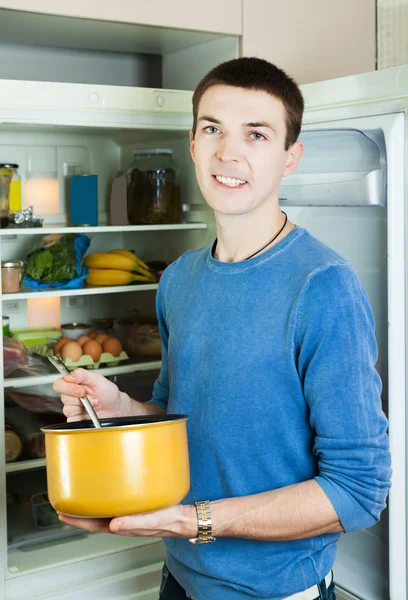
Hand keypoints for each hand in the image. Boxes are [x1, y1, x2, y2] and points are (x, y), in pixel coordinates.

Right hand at [52, 368, 133, 421]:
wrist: (116, 408)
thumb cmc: (108, 393)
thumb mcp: (98, 379)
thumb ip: (83, 374)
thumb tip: (69, 376)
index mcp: (74, 384)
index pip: (59, 384)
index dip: (68, 388)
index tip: (81, 390)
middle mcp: (71, 396)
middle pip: (64, 398)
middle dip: (81, 399)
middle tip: (94, 398)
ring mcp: (73, 409)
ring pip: (68, 410)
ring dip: (85, 408)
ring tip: (95, 404)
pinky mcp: (75, 420)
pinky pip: (72, 420)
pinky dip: (82, 417)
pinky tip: (90, 414)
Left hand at [58, 504, 196, 538]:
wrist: (184, 517)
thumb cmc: (170, 521)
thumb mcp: (150, 521)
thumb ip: (132, 523)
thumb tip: (113, 524)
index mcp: (122, 526)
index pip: (92, 525)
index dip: (76, 519)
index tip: (62, 512)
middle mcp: (122, 519)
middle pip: (94, 516)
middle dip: (79, 510)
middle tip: (66, 500)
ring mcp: (128, 512)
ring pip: (104, 508)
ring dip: (91, 502)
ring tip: (82, 492)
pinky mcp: (136, 504)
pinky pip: (116, 500)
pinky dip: (107, 495)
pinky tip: (109, 486)